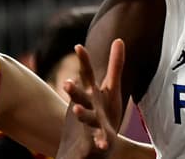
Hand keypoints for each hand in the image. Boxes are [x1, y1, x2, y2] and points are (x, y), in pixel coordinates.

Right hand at [57, 39, 124, 157]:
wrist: (92, 146)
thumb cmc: (102, 110)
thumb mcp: (111, 88)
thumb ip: (115, 65)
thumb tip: (118, 39)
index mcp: (91, 93)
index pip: (86, 75)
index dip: (83, 61)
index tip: (78, 46)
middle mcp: (87, 106)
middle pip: (79, 96)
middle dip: (73, 90)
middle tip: (66, 82)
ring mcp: (91, 124)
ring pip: (85, 118)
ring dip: (81, 114)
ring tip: (77, 110)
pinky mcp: (98, 140)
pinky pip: (98, 142)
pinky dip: (99, 143)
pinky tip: (103, 145)